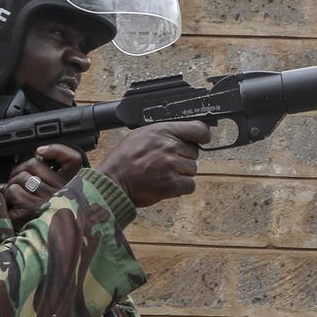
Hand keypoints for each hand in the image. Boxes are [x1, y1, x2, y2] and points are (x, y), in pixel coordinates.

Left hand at [0, 144, 83, 228]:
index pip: (71, 159)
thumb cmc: (46, 223)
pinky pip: (14, 192)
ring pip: (21, 177)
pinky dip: (7, 198)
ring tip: (13, 200)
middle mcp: (61, 192)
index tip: (40, 153)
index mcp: (69, 188)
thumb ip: (40, 179)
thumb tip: (24, 166)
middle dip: (19, 173)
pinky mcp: (32, 211)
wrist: (51, 247)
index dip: (57, 151)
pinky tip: (11, 210)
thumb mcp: (53, 199)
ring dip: (11, 187)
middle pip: (33, 165)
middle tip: (15, 186)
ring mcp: (47, 201)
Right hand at [97, 122, 211, 207]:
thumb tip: (182, 135)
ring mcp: (172, 165)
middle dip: (184, 158)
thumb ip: (164, 134)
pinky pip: (190, 185)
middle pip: (195, 153)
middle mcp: (169, 146)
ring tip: (163, 174)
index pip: (198, 129)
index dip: (202, 136)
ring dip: (182, 174)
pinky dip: (182, 188)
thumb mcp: (141, 135)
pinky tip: (168, 185)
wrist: (113, 181)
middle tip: (166, 163)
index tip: (202, 139)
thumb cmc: (123, 160)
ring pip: (193, 169)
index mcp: (163, 131)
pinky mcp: (172, 184)